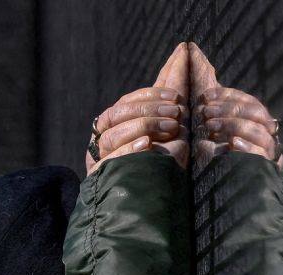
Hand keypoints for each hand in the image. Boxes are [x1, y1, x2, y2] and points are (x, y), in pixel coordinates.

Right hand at [86, 43, 189, 172]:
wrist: (152, 214)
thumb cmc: (163, 168)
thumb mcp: (170, 129)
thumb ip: (169, 97)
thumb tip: (182, 53)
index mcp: (113, 129)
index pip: (123, 105)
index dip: (148, 97)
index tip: (175, 97)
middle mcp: (101, 144)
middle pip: (114, 116)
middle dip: (147, 110)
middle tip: (176, 113)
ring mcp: (99, 163)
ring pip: (110, 136)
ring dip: (143, 126)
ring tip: (171, 128)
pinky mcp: (101, 183)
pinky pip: (110, 161)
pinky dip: (128, 150)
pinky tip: (147, 145)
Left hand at [185, 43, 282, 167]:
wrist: (215, 197)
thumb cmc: (205, 157)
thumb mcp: (200, 121)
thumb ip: (202, 94)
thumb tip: (192, 51)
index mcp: (253, 122)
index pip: (248, 102)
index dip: (227, 97)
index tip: (204, 99)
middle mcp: (265, 135)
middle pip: (257, 113)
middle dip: (229, 110)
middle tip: (204, 113)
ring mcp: (267, 154)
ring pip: (261, 132)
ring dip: (234, 126)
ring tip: (210, 128)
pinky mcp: (265, 173)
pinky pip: (263, 157)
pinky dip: (249, 149)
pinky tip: (232, 146)